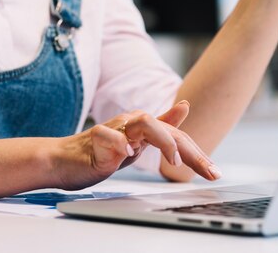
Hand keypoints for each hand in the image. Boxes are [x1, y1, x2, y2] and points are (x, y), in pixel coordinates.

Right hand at [51, 101, 220, 190]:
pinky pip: (108, 136)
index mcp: (144, 125)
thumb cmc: (100, 152)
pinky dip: (119, 144)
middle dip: (191, 151)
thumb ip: (162, 127)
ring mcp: (113, 129)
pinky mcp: (94, 139)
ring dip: (163, 140)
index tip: (214, 171)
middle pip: (168, 130)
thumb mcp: (138, 142)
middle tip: (208, 171)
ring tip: (174, 162)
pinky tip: (128, 155)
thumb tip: (184, 106)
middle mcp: (132, 123)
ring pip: (144, 123)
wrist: (63, 159)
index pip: (178, 136)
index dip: (197, 153)